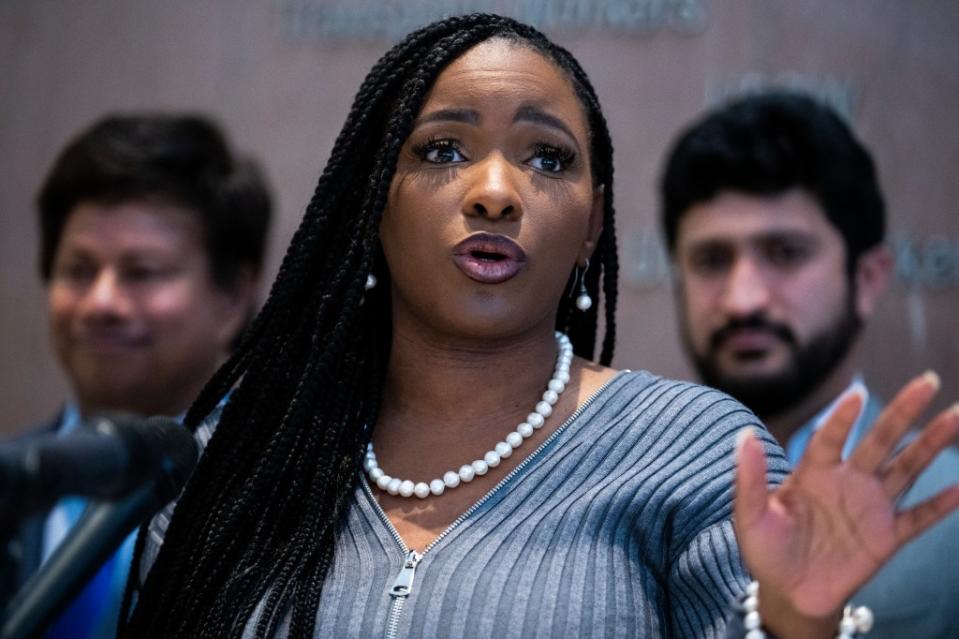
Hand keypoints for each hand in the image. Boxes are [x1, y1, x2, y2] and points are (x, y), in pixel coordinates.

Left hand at [734, 372, 958, 637]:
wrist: (789, 593)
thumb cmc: (765, 550)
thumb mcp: (749, 516)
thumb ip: (750, 479)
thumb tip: (743, 436)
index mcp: (813, 472)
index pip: (831, 437)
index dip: (842, 417)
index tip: (856, 394)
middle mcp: (847, 481)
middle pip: (880, 440)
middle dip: (903, 411)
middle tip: (927, 381)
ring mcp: (870, 506)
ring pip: (907, 468)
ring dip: (932, 443)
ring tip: (956, 415)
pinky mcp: (886, 537)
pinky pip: (918, 517)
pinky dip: (940, 504)